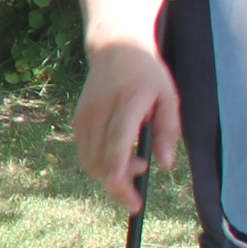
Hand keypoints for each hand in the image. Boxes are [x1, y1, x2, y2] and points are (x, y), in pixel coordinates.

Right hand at [71, 41, 180, 211]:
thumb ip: (168, 130)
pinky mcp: (78, 121)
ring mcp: (85, 116)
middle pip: (101, 158)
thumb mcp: (169, 96)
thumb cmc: (148, 74)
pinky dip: (99, 166)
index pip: (118, 138)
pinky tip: (116, 163)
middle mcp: (100, 110)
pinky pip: (85, 154)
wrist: (115, 49)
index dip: (118, 163)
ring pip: (90, 161)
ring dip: (108, 178)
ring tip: (129, 178)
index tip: (120, 184)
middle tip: (137, 198)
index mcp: (128, 101)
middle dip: (117, 184)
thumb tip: (166, 165)